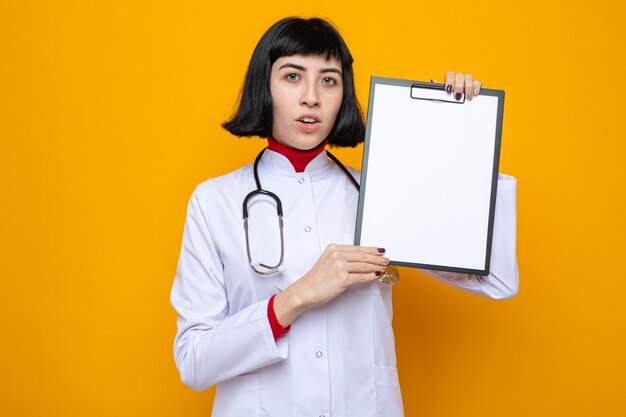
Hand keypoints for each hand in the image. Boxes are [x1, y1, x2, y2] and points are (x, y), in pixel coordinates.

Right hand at [273, 245, 388, 325]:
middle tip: (386, 260)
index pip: (358, 248)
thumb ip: (342, 257)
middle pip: (363, 255)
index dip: (371, 250)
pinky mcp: (343, 279)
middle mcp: (337, 255)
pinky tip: (376, 275)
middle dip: (377, 258)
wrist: (306, 290)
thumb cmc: (316, 279)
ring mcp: (340, 267)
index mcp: (334, 248)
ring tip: (383, 267)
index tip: (380, 251)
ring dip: (376, 266)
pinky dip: (371, 276)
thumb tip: (361, 259)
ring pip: (364, 265)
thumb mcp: (328, 261)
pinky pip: (362, 277)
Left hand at [436, 71, 481, 100]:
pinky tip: (474, 93)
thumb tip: (433, 81)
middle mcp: (459, 78)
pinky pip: (478, 82)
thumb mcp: (443, 96)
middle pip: (459, 75)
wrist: (460, 109)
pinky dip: (476, 87)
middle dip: (458, 86)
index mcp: (450, 79)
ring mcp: (468, 81)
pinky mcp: (476, 85)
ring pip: (469, 77)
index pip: (450, 74)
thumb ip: (439, 89)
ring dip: (468, 87)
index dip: (449, 80)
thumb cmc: (450, 100)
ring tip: (467, 97)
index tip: (449, 89)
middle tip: (457, 95)